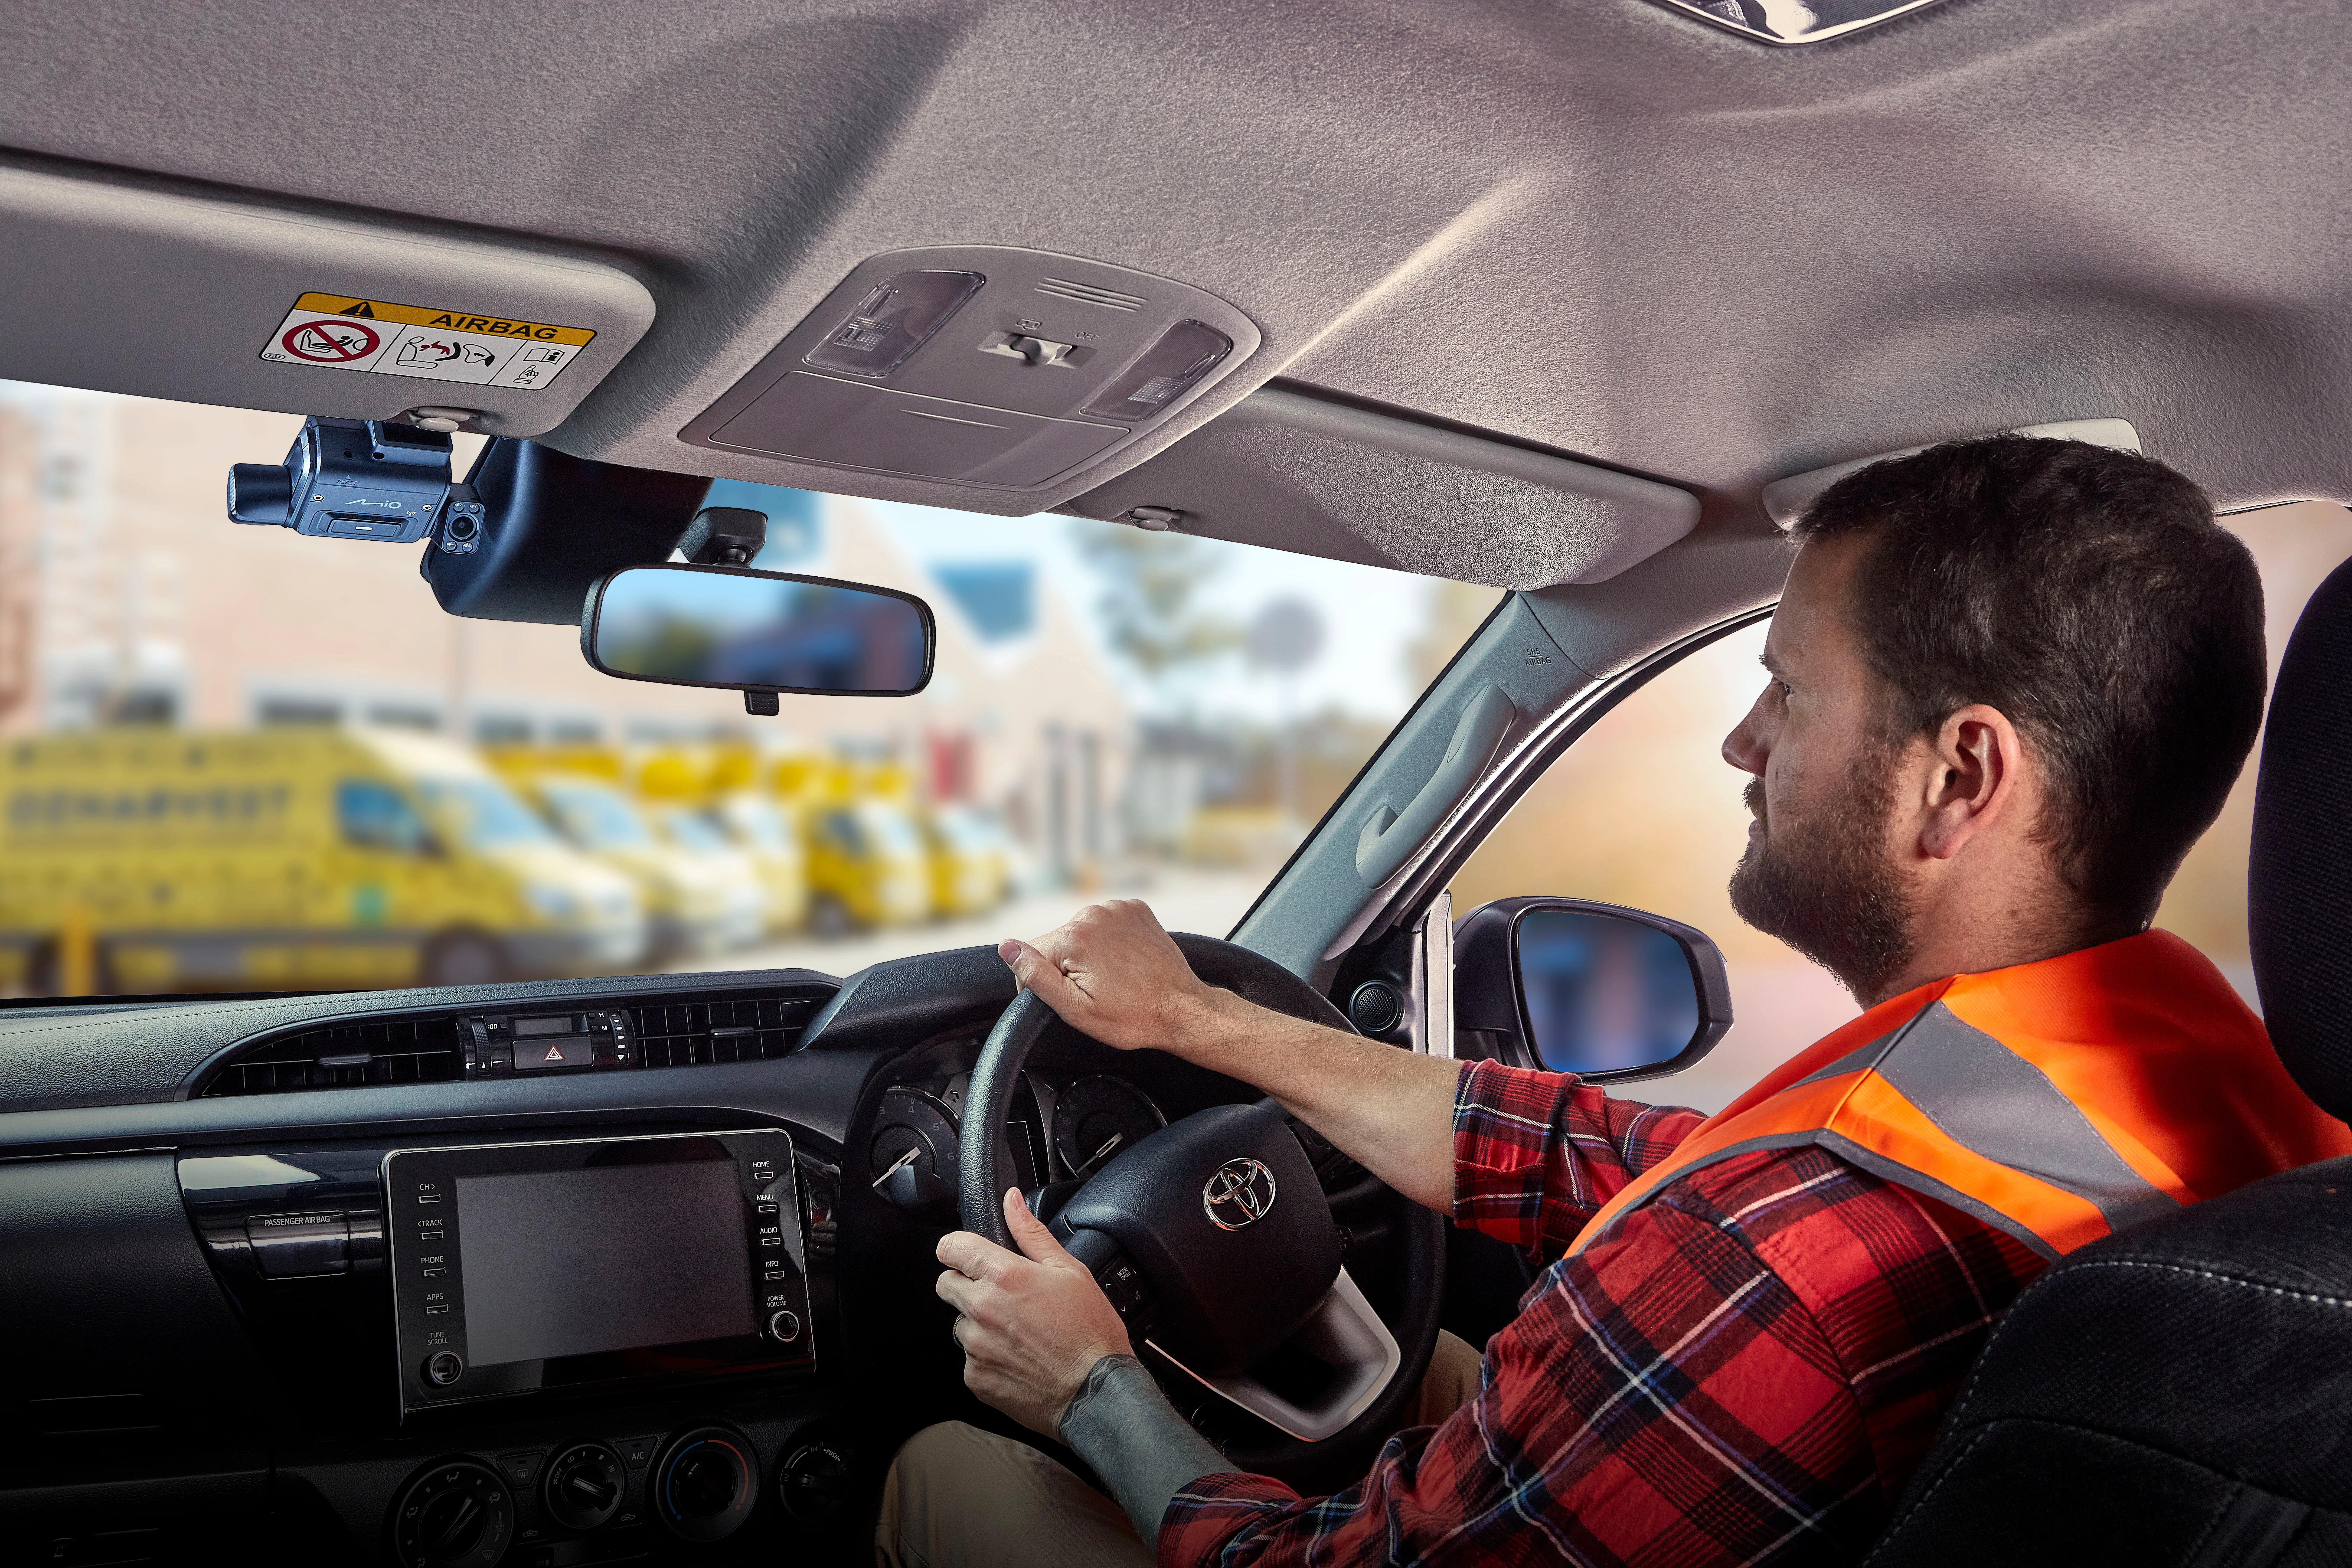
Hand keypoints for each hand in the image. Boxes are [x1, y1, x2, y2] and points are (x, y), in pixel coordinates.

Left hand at [936, 1189, 1134, 1435]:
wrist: (1095, 1393)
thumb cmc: (1089, 1333)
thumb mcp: (1069, 1271)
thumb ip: (1032, 1233)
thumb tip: (1012, 1201)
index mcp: (1004, 1276)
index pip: (950, 1248)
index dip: (957, 1248)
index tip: (968, 1255)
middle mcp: (982, 1309)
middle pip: (946, 1284)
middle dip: (965, 1283)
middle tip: (1000, 1294)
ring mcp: (976, 1346)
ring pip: (959, 1323)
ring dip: (978, 1323)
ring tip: (1016, 1331)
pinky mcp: (976, 1378)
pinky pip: (970, 1359)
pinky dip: (987, 1357)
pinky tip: (1017, 1357)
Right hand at [998, 899, 1236, 1057]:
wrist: (1183, 1009)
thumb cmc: (1133, 1016)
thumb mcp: (1076, 1008)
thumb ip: (1035, 975)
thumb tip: (1007, 947)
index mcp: (1075, 936)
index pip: (1032, 954)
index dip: (1042, 982)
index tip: (1069, 997)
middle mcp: (1095, 913)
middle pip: (1058, 941)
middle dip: (1068, 967)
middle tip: (1097, 991)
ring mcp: (1118, 908)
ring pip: (1082, 932)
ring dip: (1089, 953)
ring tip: (1115, 979)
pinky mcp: (1136, 909)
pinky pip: (1107, 923)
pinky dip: (1110, 941)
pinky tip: (1126, 963)